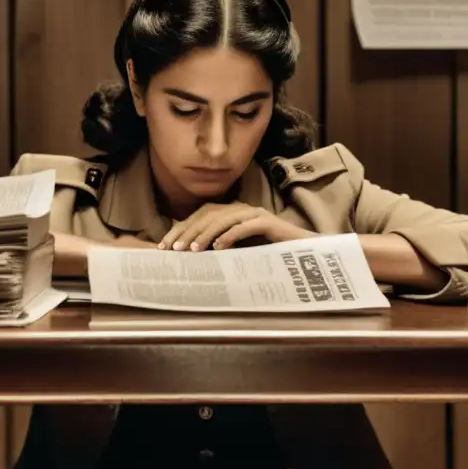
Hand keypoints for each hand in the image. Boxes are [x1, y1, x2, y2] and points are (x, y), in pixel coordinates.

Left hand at [158, 203, 313, 251]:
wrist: (302, 252)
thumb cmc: (267, 253)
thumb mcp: (236, 252)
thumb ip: (217, 250)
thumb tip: (188, 259)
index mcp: (231, 214)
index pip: (200, 215)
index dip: (181, 228)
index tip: (164, 246)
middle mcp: (240, 209)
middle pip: (208, 214)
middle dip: (188, 231)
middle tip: (173, 249)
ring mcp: (254, 214)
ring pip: (224, 218)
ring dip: (205, 234)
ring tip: (192, 250)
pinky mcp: (267, 222)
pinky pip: (245, 226)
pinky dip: (230, 235)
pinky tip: (218, 248)